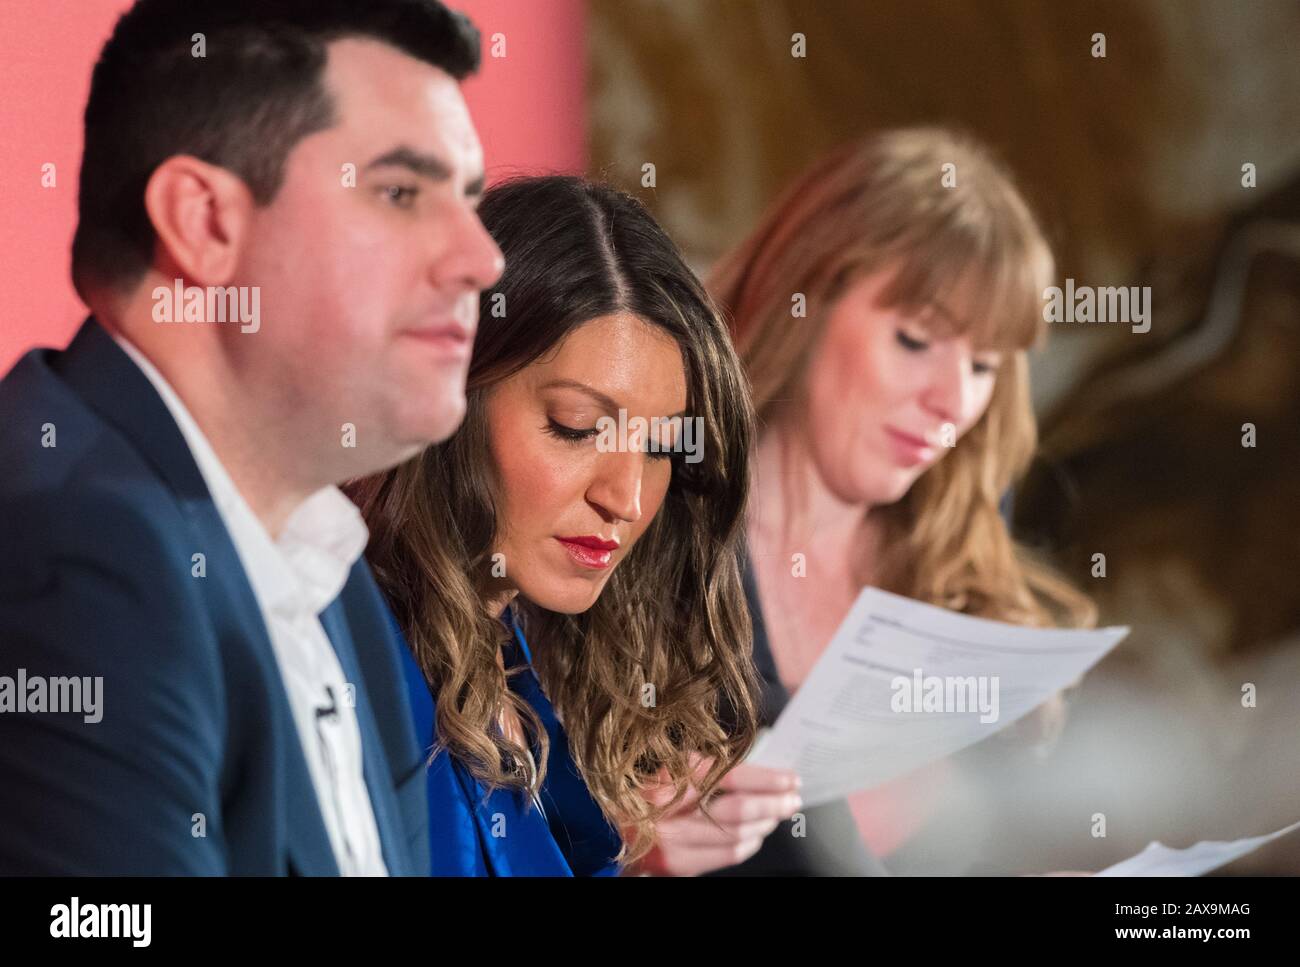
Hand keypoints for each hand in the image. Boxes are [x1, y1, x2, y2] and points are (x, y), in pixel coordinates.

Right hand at [632, 756, 802, 875]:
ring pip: (738, 837)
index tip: (790, 778)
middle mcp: (669, 815)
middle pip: (739, 810)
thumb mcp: (670, 769)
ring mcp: (673, 845)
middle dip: (773, 803)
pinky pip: (726, 856)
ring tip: (777, 813)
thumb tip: (757, 773)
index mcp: (668, 780)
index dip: (766, 779)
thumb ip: (706, 768)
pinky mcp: (678, 866)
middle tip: (793, 798)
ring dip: (765, 825)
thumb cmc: (643, 794)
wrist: (607, 830)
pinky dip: (748, 844)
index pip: (729, 777)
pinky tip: (757, 833)